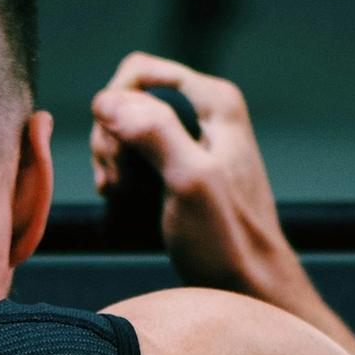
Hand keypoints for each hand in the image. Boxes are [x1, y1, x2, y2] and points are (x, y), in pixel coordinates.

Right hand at [88, 52, 303, 306]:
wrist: (249, 284)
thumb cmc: (228, 241)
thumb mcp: (191, 182)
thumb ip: (154, 132)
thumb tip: (106, 100)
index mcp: (215, 101)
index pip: (138, 71)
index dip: (117, 108)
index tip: (122, 155)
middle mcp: (205, 111)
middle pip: (127, 99)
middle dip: (111, 138)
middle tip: (119, 182)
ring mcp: (191, 138)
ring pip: (125, 126)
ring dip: (111, 160)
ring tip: (119, 195)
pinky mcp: (180, 165)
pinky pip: (133, 151)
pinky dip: (118, 173)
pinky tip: (119, 198)